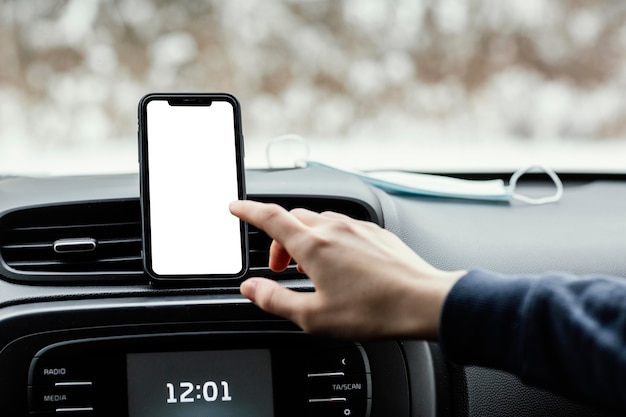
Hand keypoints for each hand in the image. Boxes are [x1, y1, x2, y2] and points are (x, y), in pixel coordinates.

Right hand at [230, 200, 464, 339]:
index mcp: (313, 246)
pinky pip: (342, 227)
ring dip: (305, 240)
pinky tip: (339, 264)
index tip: (235, 207)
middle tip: (279, 267)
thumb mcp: (314, 316)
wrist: (423, 301)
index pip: (270, 217)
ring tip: (310, 269)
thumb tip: (251, 289)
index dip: (248, 210)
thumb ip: (275, 299)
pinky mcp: (375, 232)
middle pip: (293, 220)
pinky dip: (329, 240)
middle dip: (278, 240)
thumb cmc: (373, 310)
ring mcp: (357, 227)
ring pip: (318, 222)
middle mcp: (334, 228)